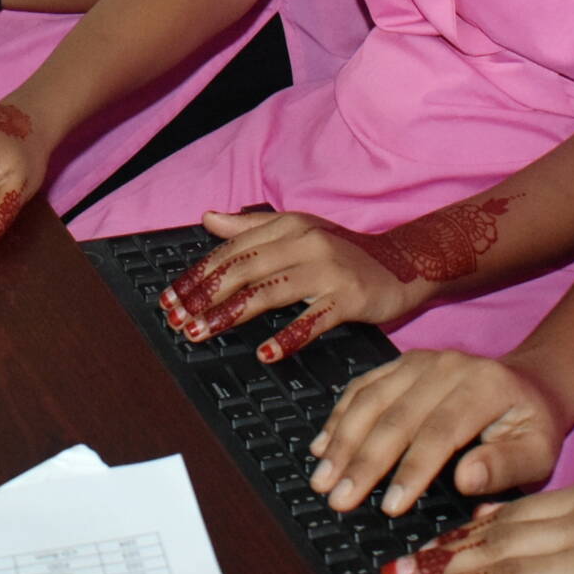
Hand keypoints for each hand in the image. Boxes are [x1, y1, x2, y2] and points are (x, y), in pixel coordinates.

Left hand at [160, 209, 441, 368]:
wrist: (403, 263)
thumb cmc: (344, 251)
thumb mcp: (298, 231)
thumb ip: (250, 227)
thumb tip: (207, 219)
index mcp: (288, 225)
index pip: (231, 250)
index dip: (197, 275)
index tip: (169, 299)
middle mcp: (305, 242)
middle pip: (244, 269)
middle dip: (204, 297)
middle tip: (177, 321)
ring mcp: (328, 270)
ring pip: (269, 292)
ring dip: (231, 315)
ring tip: (202, 334)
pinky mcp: (350, 297)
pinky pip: (313, 319)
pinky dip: (288, 336)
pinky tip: (266, 354)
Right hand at [310, 348, 572, 515]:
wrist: (530, 383)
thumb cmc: (533, 428)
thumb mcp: (538, 453)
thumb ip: (506, 467)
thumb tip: (465, 480)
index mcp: (483, 386)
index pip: (439, 432)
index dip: (411, 470)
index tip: (389, 507)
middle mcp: (447, 366)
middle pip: (396, 416)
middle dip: (363, 462)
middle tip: (338, 500)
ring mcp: (420, 359)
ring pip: (371, 399)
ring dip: (342, 440)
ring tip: (322, 478)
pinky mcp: (402, 362)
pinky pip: (363, 386)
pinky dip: (339, 416)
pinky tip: (322, 445)